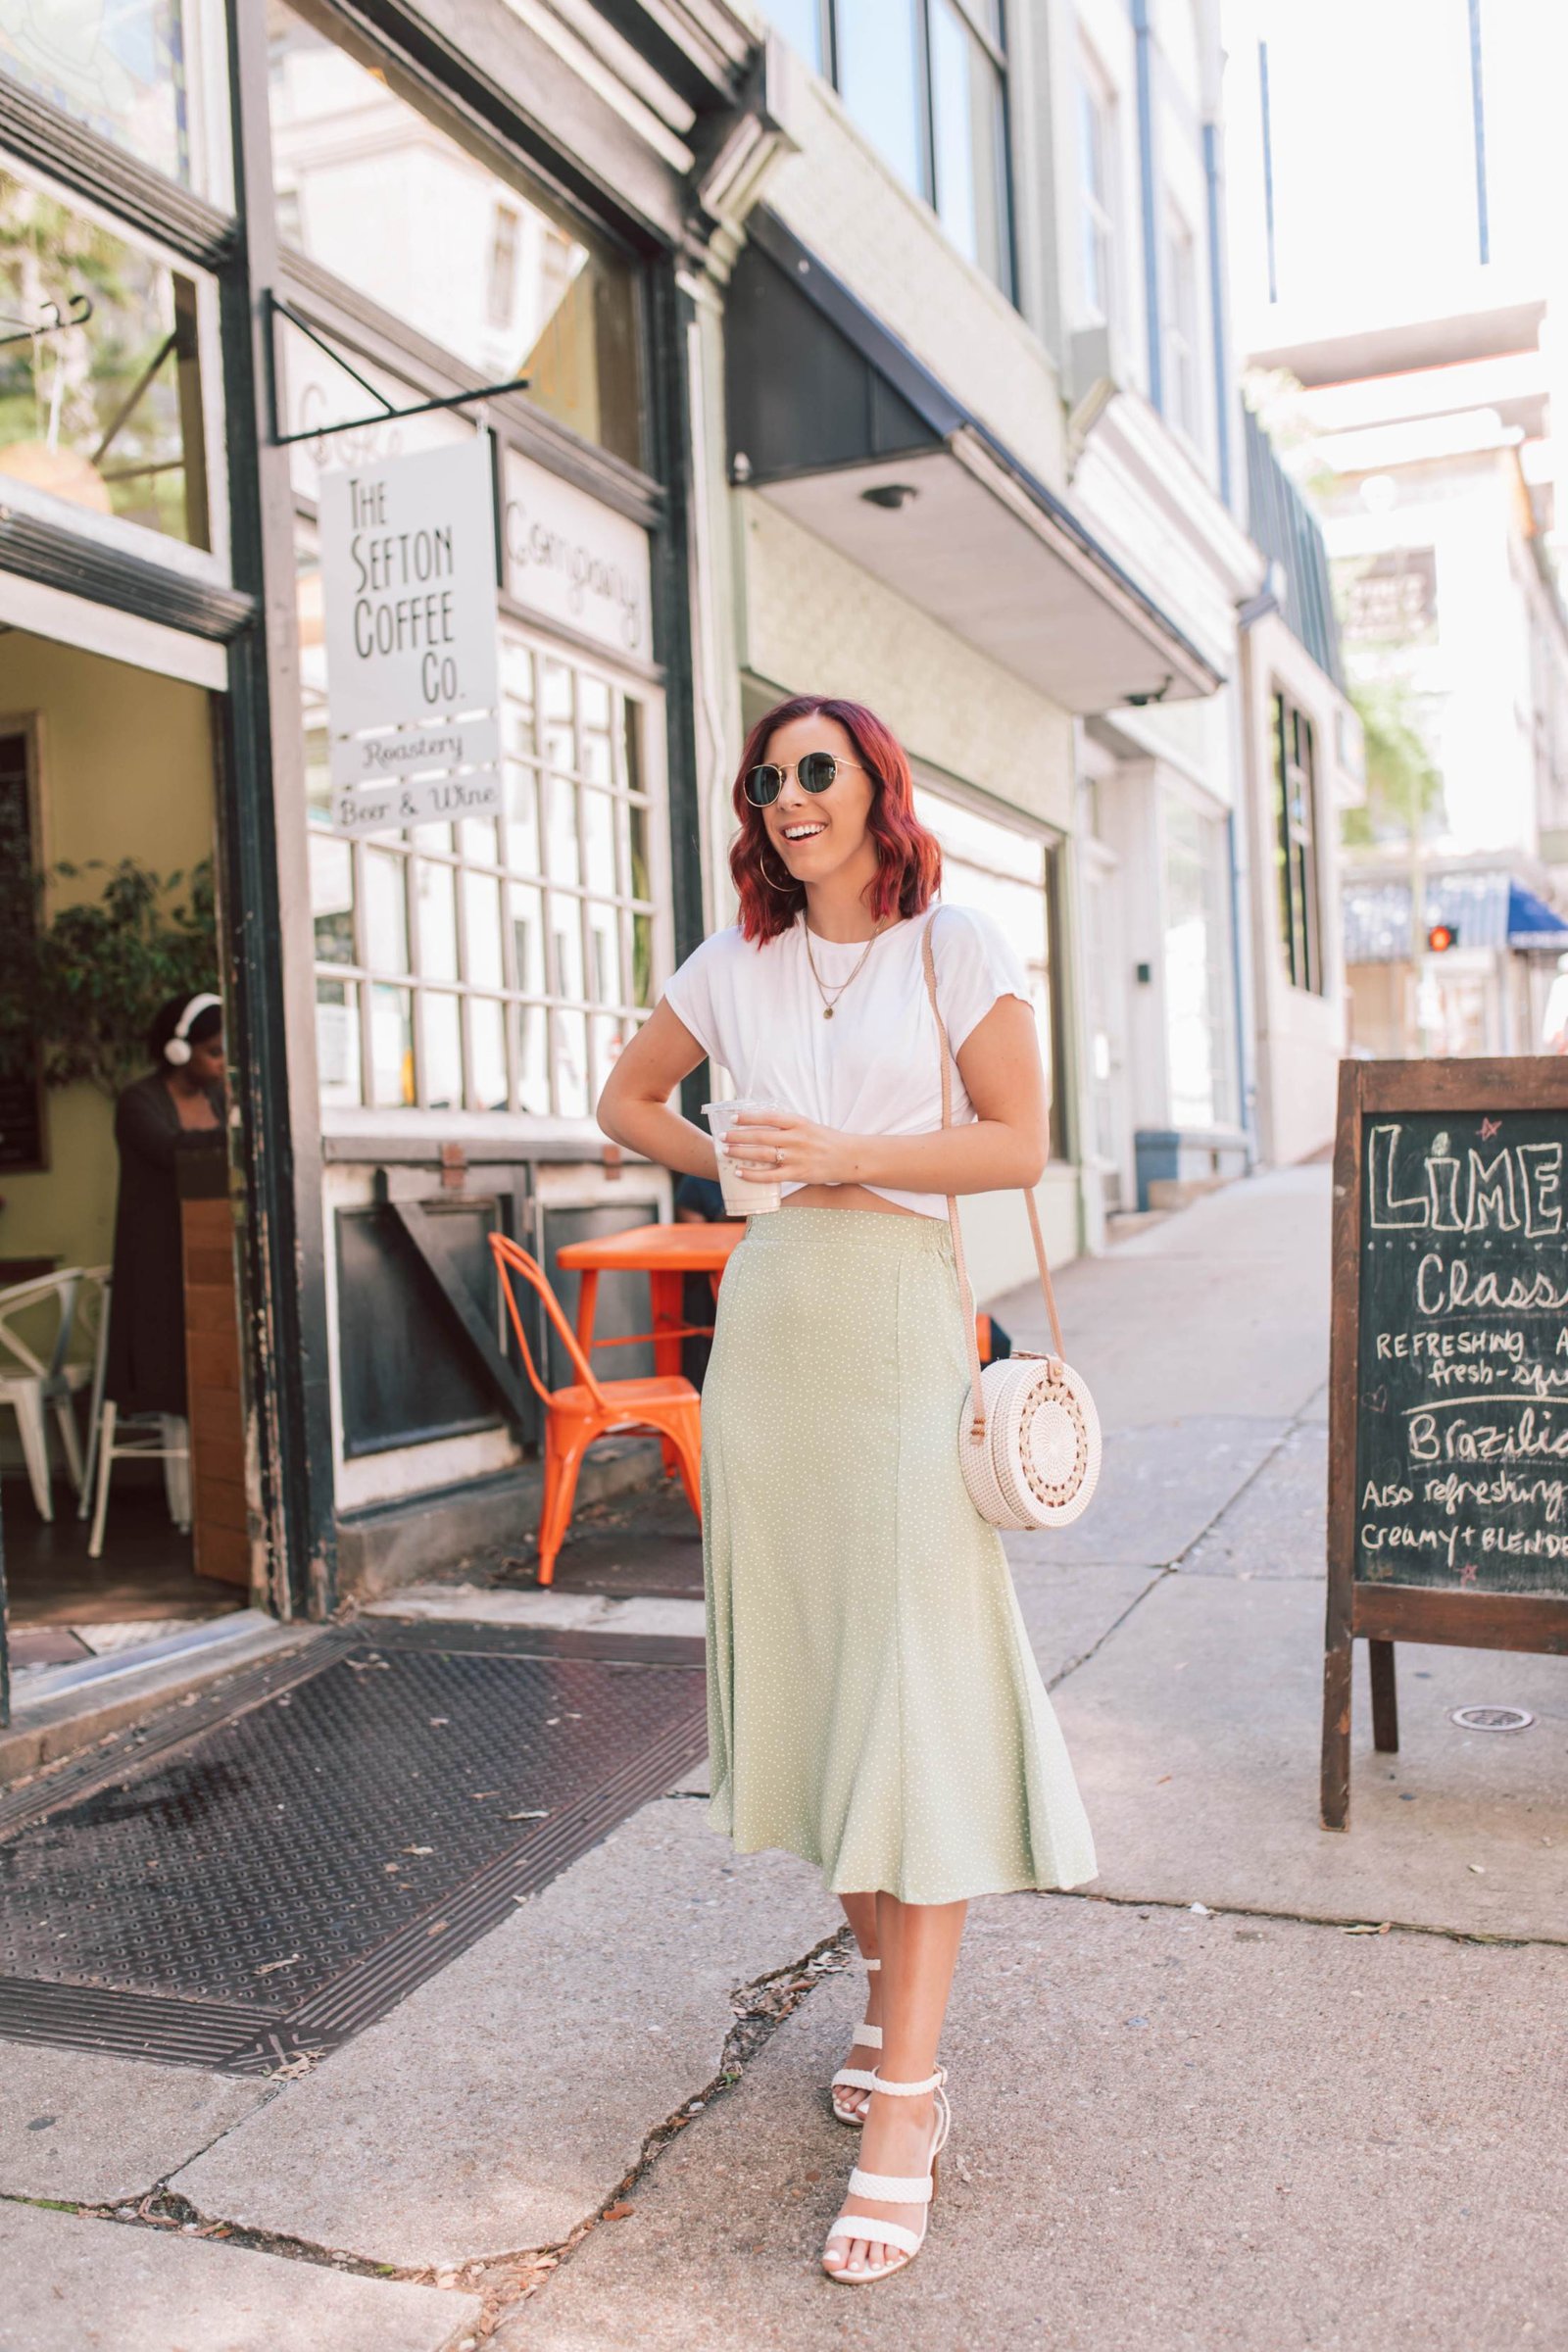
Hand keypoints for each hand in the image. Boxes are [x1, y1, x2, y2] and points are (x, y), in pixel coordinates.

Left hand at [723, 1109, 853, 1186]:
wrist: (849, 1157)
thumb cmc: (827, 1140)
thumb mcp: (808, 1125)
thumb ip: (788, 1125)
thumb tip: (762, 1124)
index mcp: (799, 1123)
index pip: (768, 1117)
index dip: (749, 1117)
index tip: (733, 1118)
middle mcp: (796, 1139)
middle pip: (761, 1137)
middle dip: (739, 1136)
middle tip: (722, 1136)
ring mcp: (797, 1157)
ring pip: (763, 1155)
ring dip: (742, 1153)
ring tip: (726, 1152)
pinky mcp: (798, 1173)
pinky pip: (771, 1176)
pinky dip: (754, 1175)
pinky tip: (740, 1173)